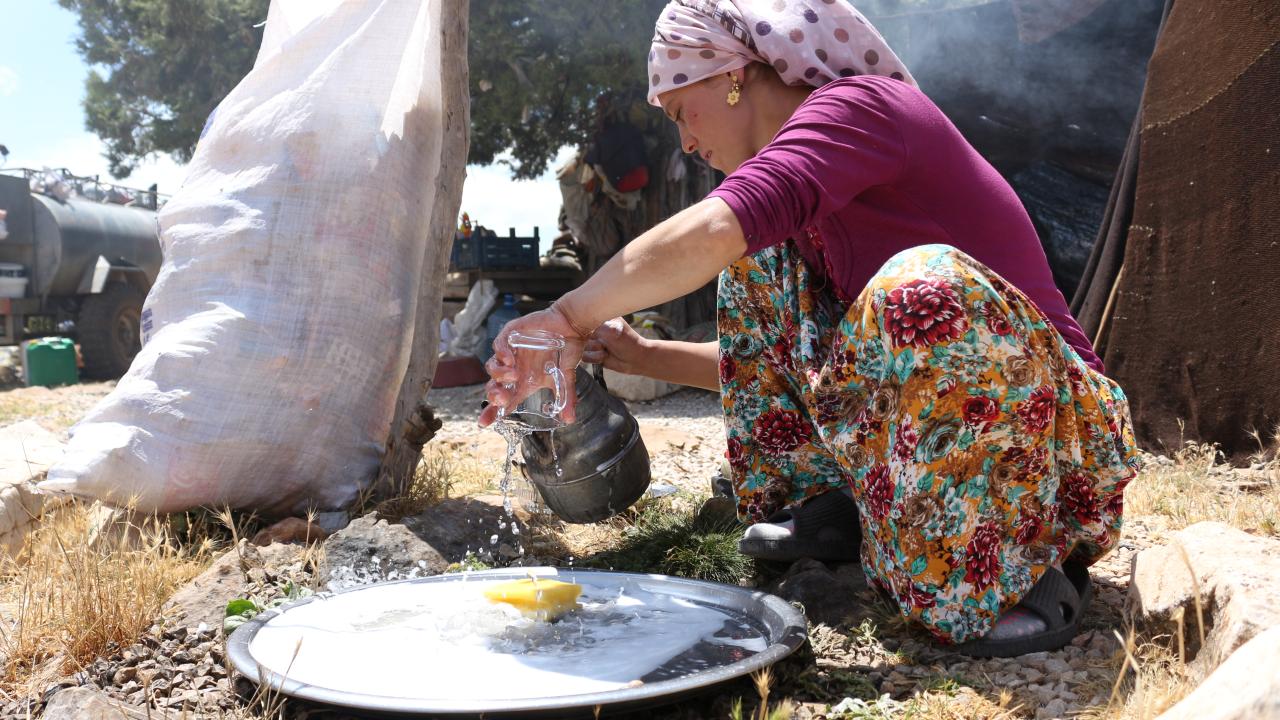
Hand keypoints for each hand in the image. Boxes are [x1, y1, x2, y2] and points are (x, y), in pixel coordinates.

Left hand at [478, 305, 586, 427]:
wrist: (571, 326)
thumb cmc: (566, 351)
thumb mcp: (564, 378)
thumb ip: (565, 398)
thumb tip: (570, 419)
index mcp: (524, 382)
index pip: (505, 400)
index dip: (493, 412)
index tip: (484, 423)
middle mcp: (514, 369)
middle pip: (494, 386)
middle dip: (494, 395)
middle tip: (502, 399)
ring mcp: (511, 352)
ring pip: (492, 366)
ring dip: (498, 375)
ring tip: (512, 376)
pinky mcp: (511, 335)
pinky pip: (498, 345)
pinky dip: (501, 354)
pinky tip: (509, 360)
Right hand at [581, 318, 650, 375]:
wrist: (636, 360)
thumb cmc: (628, 342)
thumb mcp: (611, 330)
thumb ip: (594, 326)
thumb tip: (580, 325)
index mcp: (600, 318)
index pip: (582, 318)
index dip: (582, 326)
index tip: (590, 332)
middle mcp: (594, 329)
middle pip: (579, 334)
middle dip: (591, 341)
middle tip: (603, 343)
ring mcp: (593, 341)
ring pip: (581, 347)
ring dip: (595, 350)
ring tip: (606, 350)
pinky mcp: (592, 353)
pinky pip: (584, 356)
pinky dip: (594, 358)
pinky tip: (604, 356)